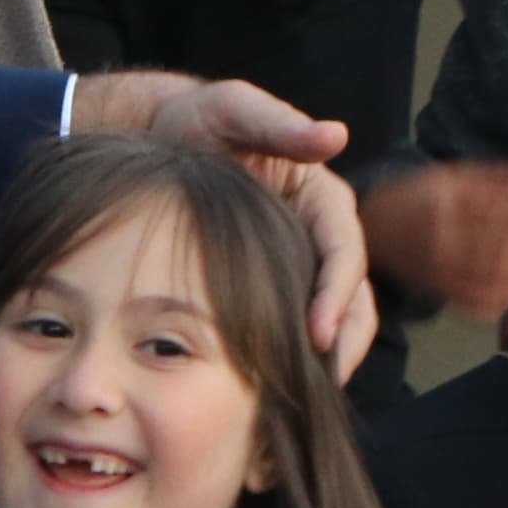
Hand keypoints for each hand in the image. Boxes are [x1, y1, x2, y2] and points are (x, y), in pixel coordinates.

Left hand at [68, 72, 369, 375]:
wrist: (155, 137)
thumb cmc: (196, 121)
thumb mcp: (233, 110)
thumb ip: (278, 123)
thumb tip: (336, 135)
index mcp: (320, 196)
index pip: (345, 250)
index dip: (337, 293)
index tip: (319, 334)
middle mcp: (318, 234)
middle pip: (352, 294)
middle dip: (343, 339)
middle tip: (321, 382)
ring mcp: (298, 262)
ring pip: (333, 316)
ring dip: (328, 357)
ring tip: (304, 397)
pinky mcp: (273, 282)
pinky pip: (294, 322)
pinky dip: (293, 354)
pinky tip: (272, 386)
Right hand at [359, 159, 507, 316]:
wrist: (371, 233)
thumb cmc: (411, 197)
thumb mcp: (447, 176)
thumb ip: (490, 175)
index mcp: (443, 207)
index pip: (496, 212)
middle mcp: (442, 242)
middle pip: (500, 248)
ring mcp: (441, 272)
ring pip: (495, 277)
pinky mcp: (442, 292)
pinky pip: (480, 303)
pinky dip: (506, 296)